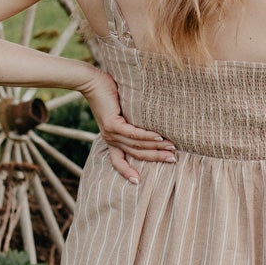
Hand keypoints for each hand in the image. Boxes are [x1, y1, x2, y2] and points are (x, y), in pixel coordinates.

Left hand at [81, 69, 176, 183]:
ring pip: (137, 146)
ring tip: (171, 149)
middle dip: (156, 159)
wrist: (92, 82)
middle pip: (136, 155)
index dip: (127, 172)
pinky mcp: (112, 124)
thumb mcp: (120, 113)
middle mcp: (111, 139)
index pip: (118, 162)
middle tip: (173, 160)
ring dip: (156, 148)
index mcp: (112, 140)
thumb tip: (153, 124)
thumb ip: (131, 122)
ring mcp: (111, 133)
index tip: (138, 182)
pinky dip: (147, 137)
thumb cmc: (108, 94)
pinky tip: (159, 137)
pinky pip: (133, 134)